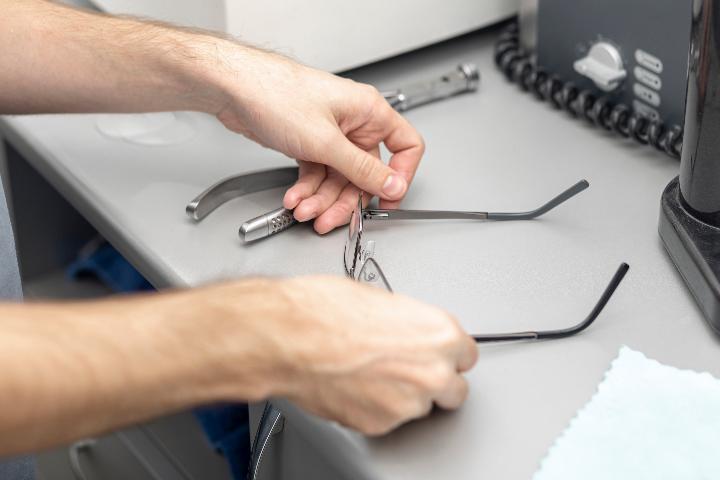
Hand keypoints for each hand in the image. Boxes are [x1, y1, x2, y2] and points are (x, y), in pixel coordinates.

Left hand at [212, 47, 423, 233]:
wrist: (235, 89)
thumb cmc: (276, 95)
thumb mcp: (326, 142)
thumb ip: (363, 169)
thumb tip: (393, 184)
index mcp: (369, 112)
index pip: (405, 146)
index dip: (401, 176)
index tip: (388, 199)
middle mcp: (353, 123)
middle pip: (364, 173)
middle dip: (345, 199)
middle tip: (330, 218)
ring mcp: (330, 135)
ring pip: (338, 179)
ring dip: (321, 199)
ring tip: (304, 210)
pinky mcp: (309, 143)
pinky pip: (317, 174)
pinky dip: (307, 189)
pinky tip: (295, 198)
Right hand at [270, 277, 477, 435]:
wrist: (289, 338)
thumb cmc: (324, 311)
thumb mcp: (379, 299)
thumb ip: (408, 323)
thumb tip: (407, 330)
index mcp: (439, 334)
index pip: (467, 354)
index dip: (447, 354)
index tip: (436, 354)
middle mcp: (431, 372)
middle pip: (454, 388)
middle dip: (436, 380)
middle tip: (409, 367)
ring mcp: (406, 404)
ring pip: (419, 406)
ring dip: (403, 395)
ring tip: (370, 373)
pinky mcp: (379, 425)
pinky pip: (388, 419)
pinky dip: (375, 407)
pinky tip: (355, 385)